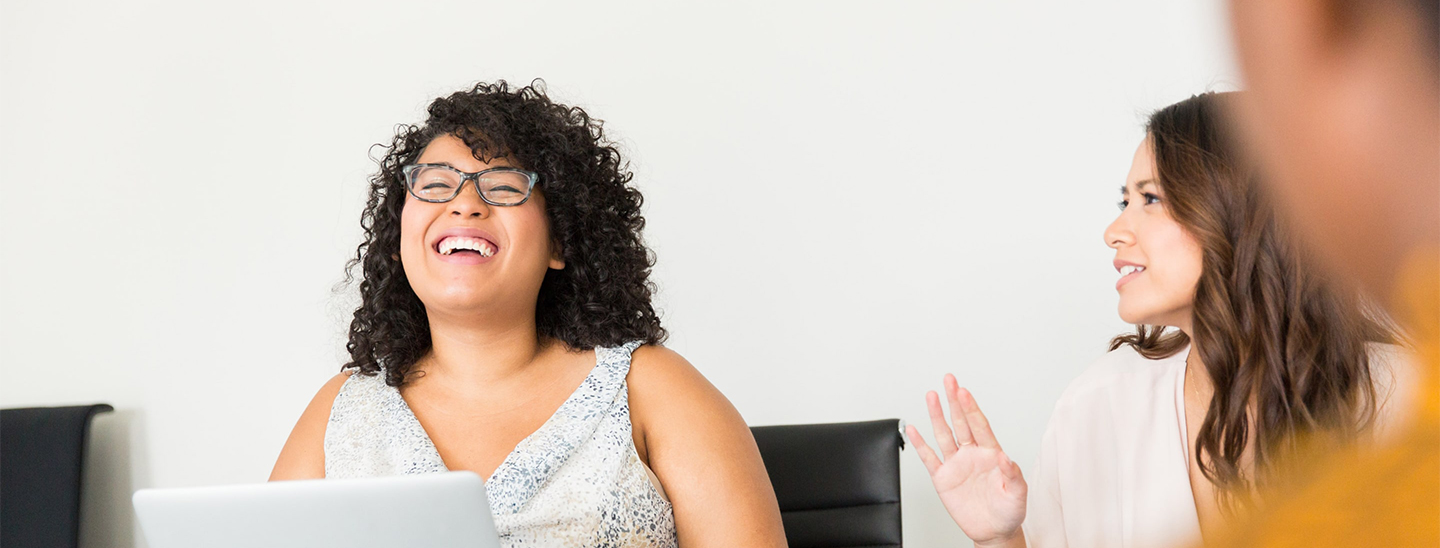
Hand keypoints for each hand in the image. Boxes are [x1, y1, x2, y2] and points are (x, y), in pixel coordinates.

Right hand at [906, 374, 1026, 546]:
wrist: (993, 531)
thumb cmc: (1009, 511)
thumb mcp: (1017, 493)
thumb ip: (1012, 474)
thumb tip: (1005, 457)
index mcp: (990, 454)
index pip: (979, 425)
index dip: (971, 408)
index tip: (964, 392)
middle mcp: (971, 454)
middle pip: (961, 422)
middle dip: (954, 400)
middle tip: (949, 380)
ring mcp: (956, 464)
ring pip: (944, 434)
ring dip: (937, 415)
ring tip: (931, 396)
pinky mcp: (943, 478)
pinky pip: (929, 458)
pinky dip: (920, 444)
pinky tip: (913, 429)